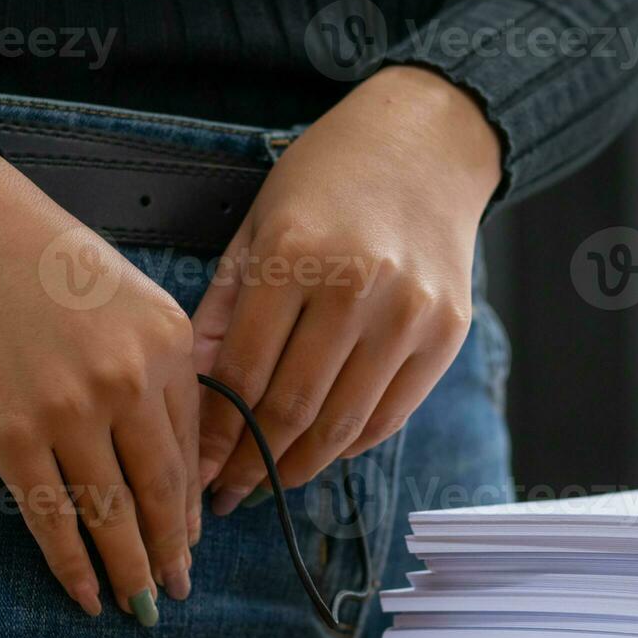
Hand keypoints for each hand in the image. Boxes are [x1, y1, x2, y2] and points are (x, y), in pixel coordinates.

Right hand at [0, 151, 199, 623]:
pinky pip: (51, 516)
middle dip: (172, 550)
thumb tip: (170, 459)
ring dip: (129, 570)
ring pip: (110, 514)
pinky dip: (72, 564)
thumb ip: (158, 369)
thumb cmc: (43, 255)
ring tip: (141, 607)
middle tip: (178, 589)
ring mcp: (68, 412)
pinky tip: (86, 594)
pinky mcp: (8, 435)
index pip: (190, 446)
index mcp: (169, 343)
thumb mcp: (130, 297)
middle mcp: (128, 381)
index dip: (191, 503)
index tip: (192, 538)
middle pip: (161, 490)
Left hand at [193, 66, 501, 513]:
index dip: (214, 435)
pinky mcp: (448, 333)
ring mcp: (410, 314)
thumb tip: (189, 392)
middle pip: (294, 409)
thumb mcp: (258, 226)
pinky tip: (322, 451)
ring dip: (300, 466)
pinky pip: (392, 414)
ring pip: (344, 424)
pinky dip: (352, 445)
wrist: (427, 143)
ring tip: (268, 481)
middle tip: (227, 494)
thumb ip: (222, 309)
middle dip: (252, 463)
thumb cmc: (329, 178)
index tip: (194, 472)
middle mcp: (358, 287)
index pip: (243, 372)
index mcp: (296, 255)